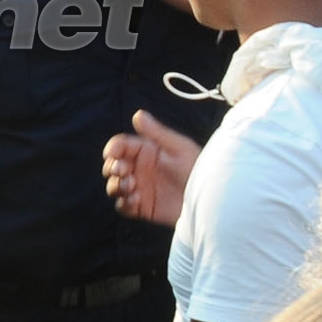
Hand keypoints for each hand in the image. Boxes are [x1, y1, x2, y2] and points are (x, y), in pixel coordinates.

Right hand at [103, 110, 201, 225]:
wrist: (209, 199)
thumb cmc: (198, 169)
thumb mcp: (179, 148)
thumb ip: (157, 132)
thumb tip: (138, 114)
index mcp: (145, 152)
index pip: (120, 147)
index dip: (112, 149)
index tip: (112, 153)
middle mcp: (139, 170)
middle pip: (112, 166)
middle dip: (112, 168)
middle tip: (123, 171)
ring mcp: (139, 189)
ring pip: (114, 186)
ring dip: (116, 186)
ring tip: (131, 186)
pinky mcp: (142, 207)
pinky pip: (123, 206)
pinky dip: (124, 203)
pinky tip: (136, 200)